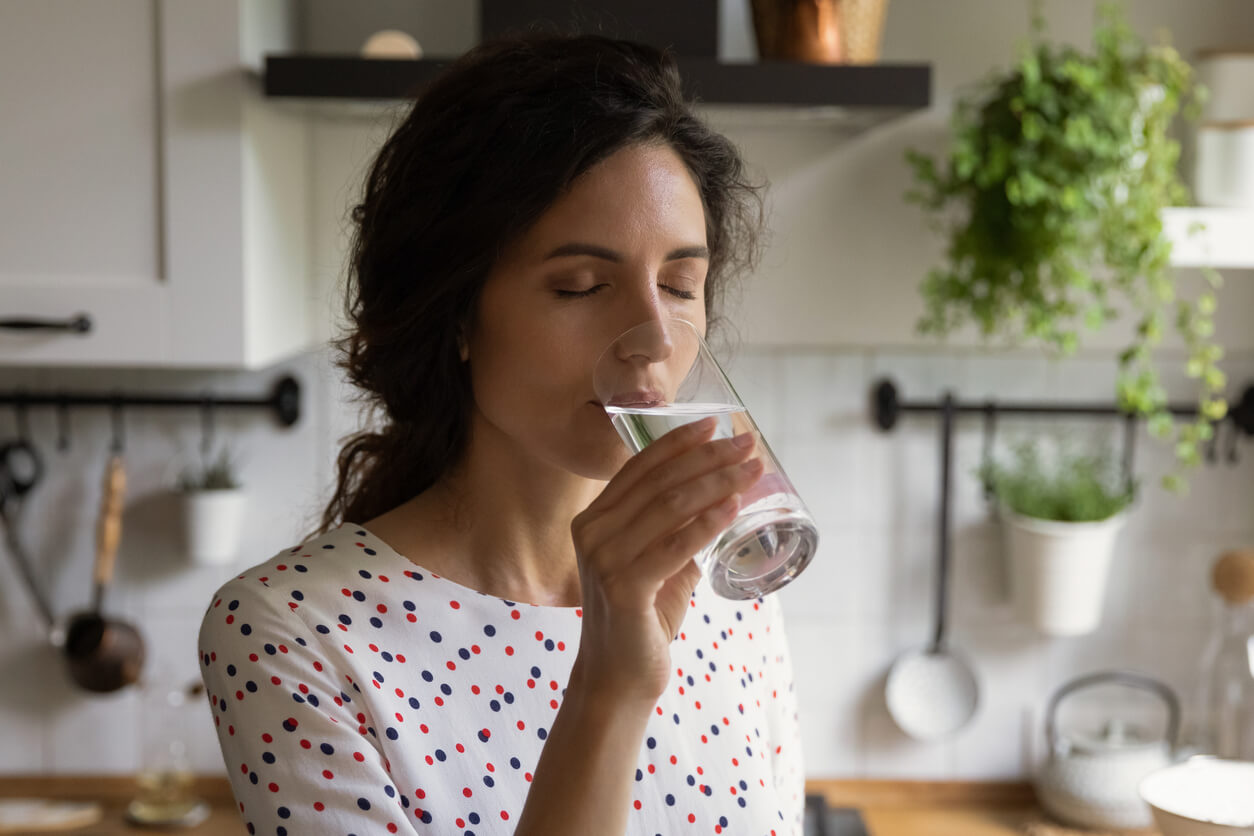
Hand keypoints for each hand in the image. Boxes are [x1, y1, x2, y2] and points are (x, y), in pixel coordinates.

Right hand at [569, 417, 761, 706]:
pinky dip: (707, 523)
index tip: (715, 423)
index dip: (678, 442)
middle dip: (708, 457)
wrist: (620, 679)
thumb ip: (679, 533)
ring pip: (669, 506)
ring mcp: (603, 559)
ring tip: (751, 470)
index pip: (639, 467)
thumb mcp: (660, 565)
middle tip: (746, 443)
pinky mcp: (623, 587)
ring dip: (716, 483)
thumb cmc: (641, 621)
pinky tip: (733, 507)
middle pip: (659, 480)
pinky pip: (674, 545)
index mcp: (594, 520)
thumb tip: (721, 501)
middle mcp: (591, 532)